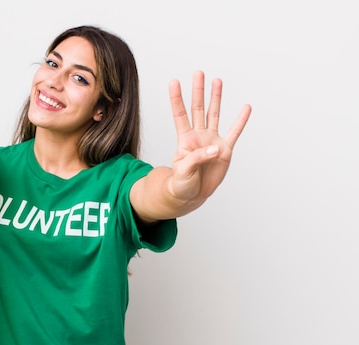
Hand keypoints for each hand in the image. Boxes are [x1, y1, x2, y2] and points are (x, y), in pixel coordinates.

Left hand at [168, 70, 251, 202]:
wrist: (192, 195)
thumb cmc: (181, 183)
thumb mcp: (183, 171)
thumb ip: (196, 158)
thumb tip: (213, 148)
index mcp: (184, 139)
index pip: (179, 114)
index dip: (176, 98)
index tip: (174, 82)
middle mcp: (198, 136)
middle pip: (198, 108)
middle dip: (198, 91)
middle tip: (198, 73)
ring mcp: (212, 141)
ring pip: (214, 115)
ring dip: (216, 98)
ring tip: (217, 81)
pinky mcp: (225, 150)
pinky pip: (234, 132)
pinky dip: (240, 120)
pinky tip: (245, 107)